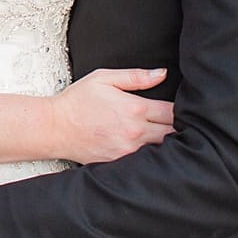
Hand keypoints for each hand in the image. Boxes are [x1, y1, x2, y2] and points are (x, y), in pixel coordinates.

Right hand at [50, 68, 174, 164]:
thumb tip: (163, 74)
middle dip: (180, 128)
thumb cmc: (77, 102)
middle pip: (174, 133)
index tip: (182, 109)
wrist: (54, 128)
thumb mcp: (103, 79)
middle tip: (180, 124)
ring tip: (168, 137)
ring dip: (168, 143)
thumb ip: (135, 76)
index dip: (183, 110)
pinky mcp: (121, 163)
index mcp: (134, 109)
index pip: (173, 112)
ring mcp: (129, 151)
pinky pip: (146, 162)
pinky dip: (153, 156)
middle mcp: (135, 132)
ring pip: (163, 150)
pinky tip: (151, 150)